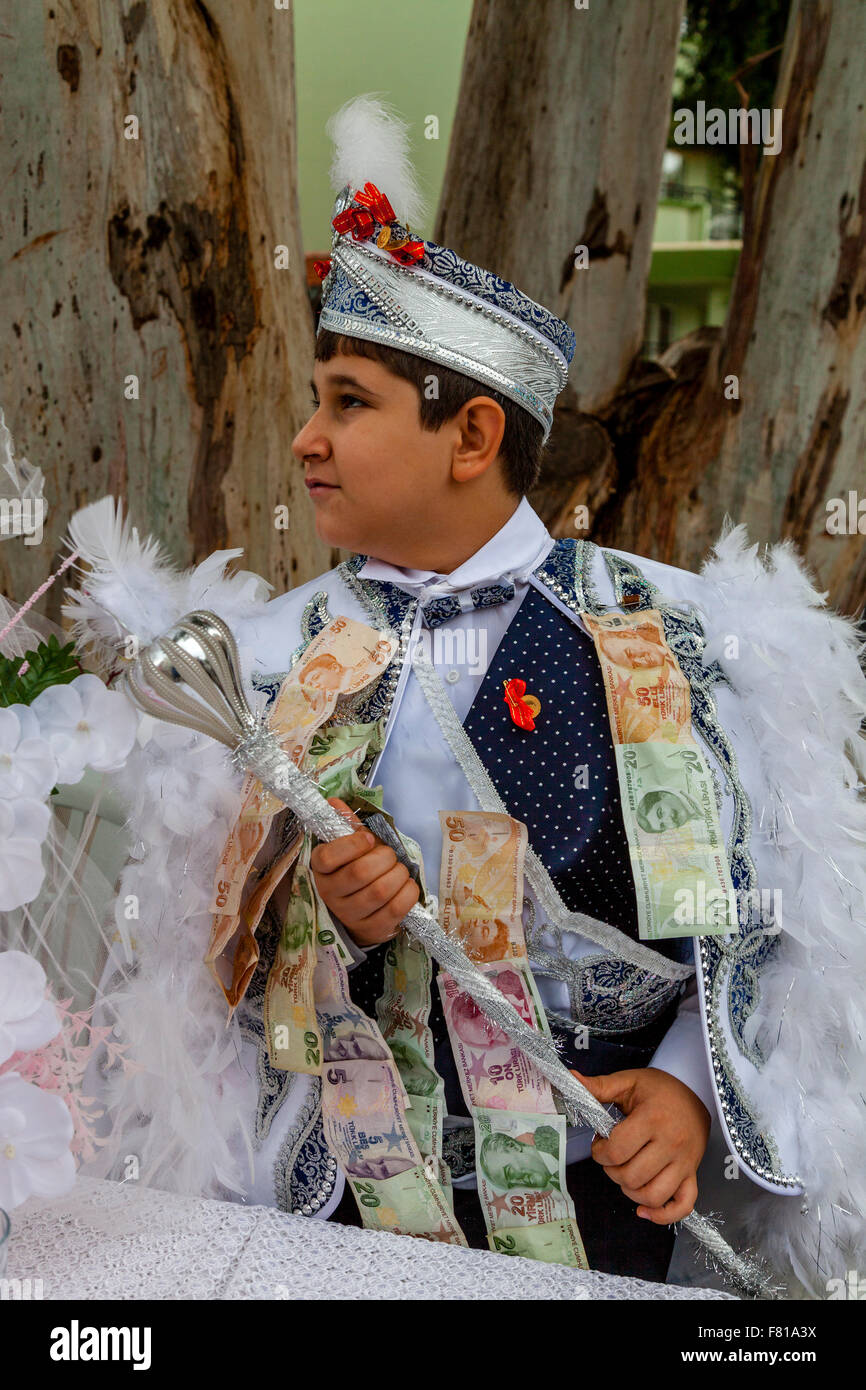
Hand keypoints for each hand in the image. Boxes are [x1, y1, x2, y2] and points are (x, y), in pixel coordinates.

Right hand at [310, 796, 419, 948]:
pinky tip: (407, 886)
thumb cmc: (356, 870)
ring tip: (400, 870)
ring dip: (398, 874)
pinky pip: (395, 909)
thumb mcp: (349, 847)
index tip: (369, 839)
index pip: (327, 857)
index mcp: (322, 869)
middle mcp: (330, 893)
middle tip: (391, 855)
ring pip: (379, 891)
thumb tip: (334, 802)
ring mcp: (350, 914)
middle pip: (360, 873)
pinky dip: (408, 892)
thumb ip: (345, 824)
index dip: (352, 845)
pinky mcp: (372, 929)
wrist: (361, 912)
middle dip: (385, 858)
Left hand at [571, 1066, 710, 1223]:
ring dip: (629, 1191)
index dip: (599, 1152)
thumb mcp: (629, 1081)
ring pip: (652, 1195)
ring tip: (624, 1173)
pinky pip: (683, 1206)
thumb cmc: (660, 1089)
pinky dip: (662, 1215)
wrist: (696, 1093)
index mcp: (653, 1119)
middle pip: (631, 1176)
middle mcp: (671, 1143)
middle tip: (611, 1156)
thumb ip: (599, 1085)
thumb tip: (571, 1078)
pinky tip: (643, 1209)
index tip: (599, 1142)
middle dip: (611, 1170)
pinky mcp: (692, 1174)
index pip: (617, 1150)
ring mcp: (684, 1162)